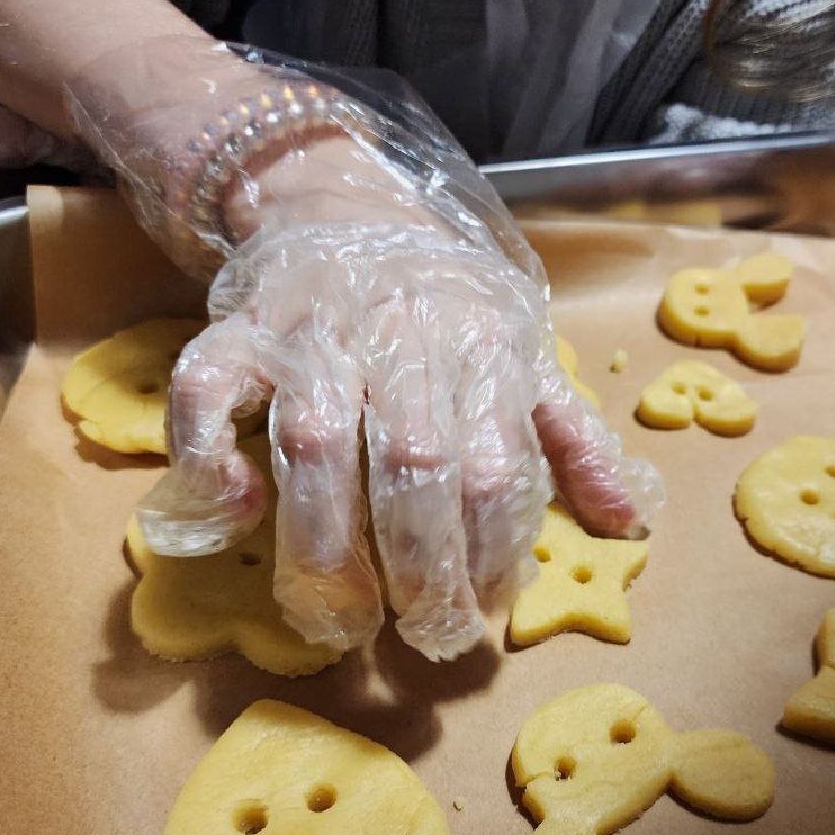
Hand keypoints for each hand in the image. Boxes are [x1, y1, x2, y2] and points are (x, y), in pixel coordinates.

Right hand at [137, 127, 661, 660]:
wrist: (345, 200)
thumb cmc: (446, 299)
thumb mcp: (524, 354)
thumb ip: (572, 439)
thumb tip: (628, 523)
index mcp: (483, 345)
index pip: (495, 467)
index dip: (490, 553)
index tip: (480, 612)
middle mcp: (400, 334)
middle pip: (412, 464)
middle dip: (418, 567)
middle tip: (419, 634)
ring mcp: (312, 330)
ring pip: (315, 442)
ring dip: (324, 546)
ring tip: (338, 620)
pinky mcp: (238, 329)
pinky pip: (206, 393)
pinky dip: (210, 458)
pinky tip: (235, 514)